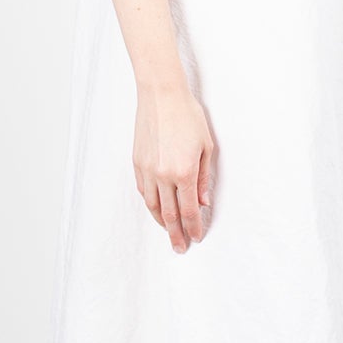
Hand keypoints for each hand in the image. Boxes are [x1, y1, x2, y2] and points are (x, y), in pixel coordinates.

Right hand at [133, 86, 216, 252]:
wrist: (161, 95)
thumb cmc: (187, 115)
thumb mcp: (206, 146)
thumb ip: (204, 177)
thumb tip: (203, 201)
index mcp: (184, 172)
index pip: (189, 210)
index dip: (193, 227)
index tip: (196, 238)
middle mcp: (163, 175)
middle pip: (169, 214)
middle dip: (175, 233)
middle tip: (179, 248)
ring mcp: (147, 170)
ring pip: (152, 205)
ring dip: (160, 222)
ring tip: (168, 231)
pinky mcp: (137, 162)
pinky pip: (143, 190)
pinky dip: (150, 203)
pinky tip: (156, 208)